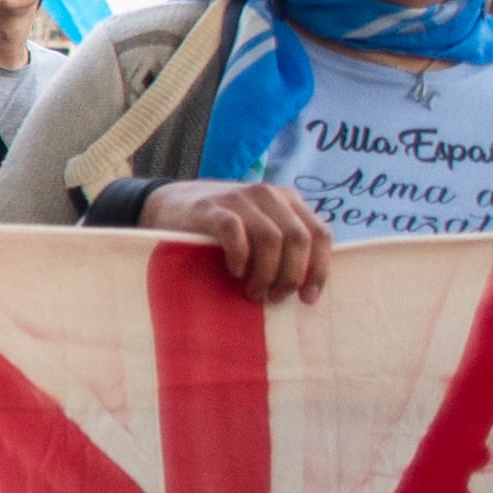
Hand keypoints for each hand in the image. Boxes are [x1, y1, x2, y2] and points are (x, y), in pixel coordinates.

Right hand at [141, 176, 331, 303]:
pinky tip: (235, 271)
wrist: (172, 203)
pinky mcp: (211, 208)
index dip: (319, 268)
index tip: (307, 297)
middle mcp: (269, 195)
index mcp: (288, 201)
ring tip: (253, 291)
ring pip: (271, 239)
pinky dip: (239, 256)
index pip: (320, 233)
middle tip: (274, 296)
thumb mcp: (260, 226)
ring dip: (266, 273)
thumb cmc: (222, 226)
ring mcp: (240, 199)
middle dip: (290, 275)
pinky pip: (234, 232)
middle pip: (298, 239)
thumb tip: (307, 285)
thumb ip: (284, 243)